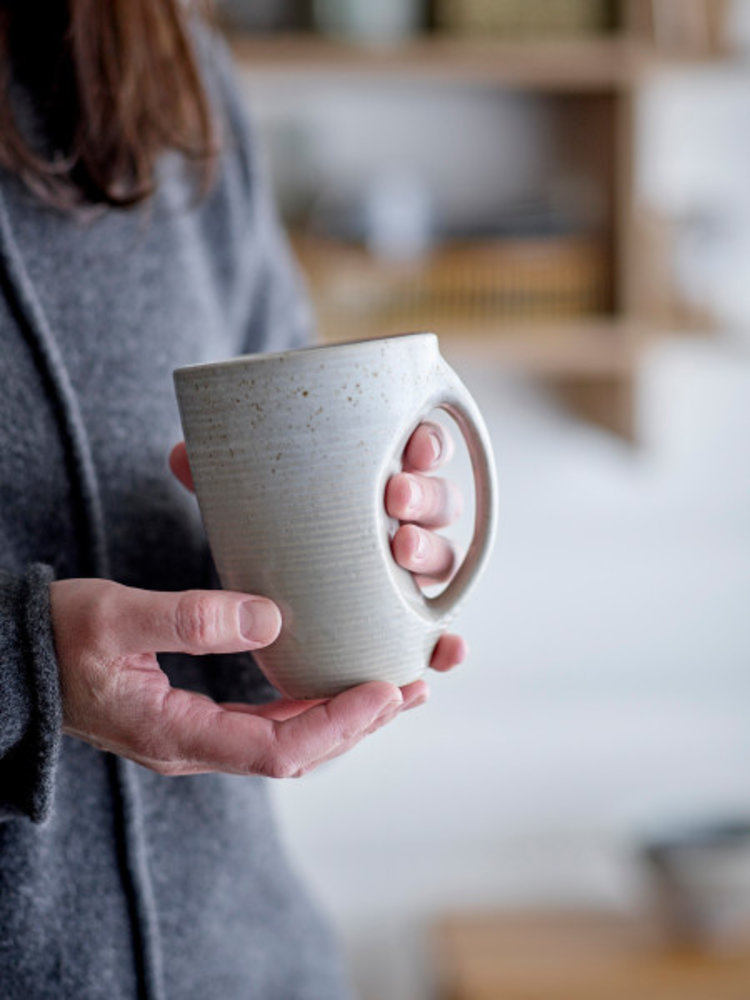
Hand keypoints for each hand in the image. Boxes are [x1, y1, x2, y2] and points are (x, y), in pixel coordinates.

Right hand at [51, 578, 420, 776]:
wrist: (16, 662)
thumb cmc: (56, 639)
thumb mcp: (116, 618)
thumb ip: (190, 621)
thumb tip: (271, 621)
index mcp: (179, 735)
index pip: (280, 749)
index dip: (339, 723)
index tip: (386, 689)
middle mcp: (195, 747)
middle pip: (297, 752)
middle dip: (359, 723)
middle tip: (413, 686)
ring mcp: (196, 737)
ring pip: (287, 740)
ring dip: (342, 717)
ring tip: (394, 688)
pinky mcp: (195, 717)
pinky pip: (267, 722)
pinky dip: (310, 706)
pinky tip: (332, 682)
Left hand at [170, 422, 467, 674]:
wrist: (274, 579)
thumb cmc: (269, 523)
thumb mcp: (244, 496)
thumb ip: (222, 477)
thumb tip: (181, 456)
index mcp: (381, 472)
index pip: (422, 449)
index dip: (428, 444)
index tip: (413, 445)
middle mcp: (403, 520)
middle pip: (440, 505)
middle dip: (425, 497)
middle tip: (393, 496)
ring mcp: (404, 572)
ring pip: (440, 563)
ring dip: (432, 556)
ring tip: (402, 551)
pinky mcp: (396, 622)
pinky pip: (429, 633)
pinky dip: (443, 641)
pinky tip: (447, 648)